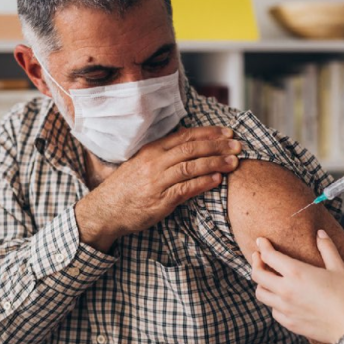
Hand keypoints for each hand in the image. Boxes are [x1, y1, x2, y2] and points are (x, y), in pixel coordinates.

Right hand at [75, 126, 240, 251]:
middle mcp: (155, 162)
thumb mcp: (142, 163)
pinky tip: (217, 179)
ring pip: (191, 167)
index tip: (228, 133)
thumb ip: (165, 154)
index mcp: (153, 150)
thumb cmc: (127, 186)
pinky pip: (185, 189)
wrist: (105, 210)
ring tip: (234, 162)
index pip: (186, 136)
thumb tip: (192, 146)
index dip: (209, 133)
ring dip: (215, 163)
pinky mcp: (160, 201)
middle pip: (192, 149)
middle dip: (218, 146)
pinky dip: (203, 183)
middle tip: (238, 146)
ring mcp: (157, 181)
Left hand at [252, 231, 343, 343]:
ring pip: (260, 294)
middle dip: (255, 262)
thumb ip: (327, 248)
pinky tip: (281, 298)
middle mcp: (285, 290)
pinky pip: (273, 310)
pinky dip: (273, 301)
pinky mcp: (289, 323)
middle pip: (257, 274)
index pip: (269, 256)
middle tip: (258, 256)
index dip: (262, 246)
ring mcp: (285, 308)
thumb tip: (320, 233)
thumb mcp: (339, 268)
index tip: (261, 241)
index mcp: (296, 273)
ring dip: (261, 283)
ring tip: (267, 277)